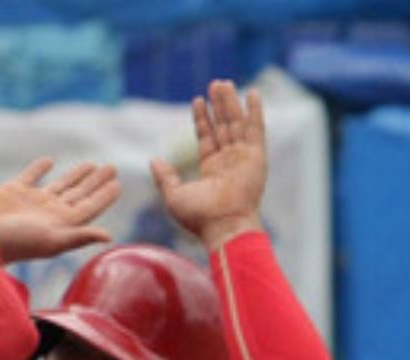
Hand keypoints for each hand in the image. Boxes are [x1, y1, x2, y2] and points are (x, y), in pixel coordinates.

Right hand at [0, 158, 119, 264]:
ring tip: (92, 164)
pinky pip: (32, 175)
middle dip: (96, 182)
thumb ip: (80, 236)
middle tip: (112, 168)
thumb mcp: (52, 241)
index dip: (104, 196)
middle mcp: (50, 211)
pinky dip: (41, 168)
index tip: (118, 184)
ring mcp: (33, 201)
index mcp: (62, 223)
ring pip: (61, 184)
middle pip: (80, 194)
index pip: (90, 207)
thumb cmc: (17, 242)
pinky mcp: (15, 190)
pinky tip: (50, 161)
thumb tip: (110, 236)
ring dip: (77, 175)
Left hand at [151, 79, 267, 250]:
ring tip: (223, 83)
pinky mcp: (256, 156)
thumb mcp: (173, 195)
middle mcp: (229, 161)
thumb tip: (153, 160)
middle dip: (219, 105)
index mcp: (212, 169)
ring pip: (237, 123)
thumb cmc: (198, 217)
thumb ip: (165, 176)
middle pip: (224, 126)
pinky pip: (256, 129)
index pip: (207, 137)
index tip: (197, 100)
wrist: (222, 226)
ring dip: (231, 103)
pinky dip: (255, 111)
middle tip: (215, 83)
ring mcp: (244, 157)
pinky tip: (252, 93)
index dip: (202, 119)